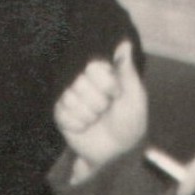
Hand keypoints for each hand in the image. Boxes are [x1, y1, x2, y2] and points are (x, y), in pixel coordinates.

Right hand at [54, 39, 147, 180]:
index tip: (116, 95)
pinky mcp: (60, 113)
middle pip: (79, 83)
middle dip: (96, 102)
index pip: (93, 66)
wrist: (116, 152)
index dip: (105, 83)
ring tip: (95, 120)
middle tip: (106, 110)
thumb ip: (126, 70)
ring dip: (87, 115)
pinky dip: (77, 124)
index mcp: (103, 74)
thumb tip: (124, 42)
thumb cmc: (129, 122)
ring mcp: (70, 97)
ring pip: (69, 99)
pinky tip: (84, 127)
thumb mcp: (134, 96)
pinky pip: (61, 113)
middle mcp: (84, 82)